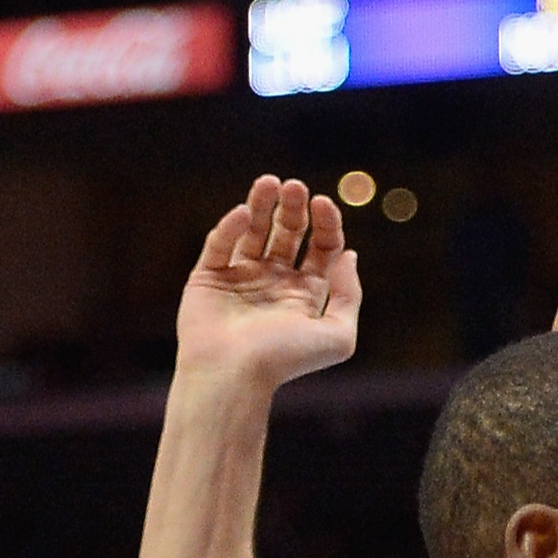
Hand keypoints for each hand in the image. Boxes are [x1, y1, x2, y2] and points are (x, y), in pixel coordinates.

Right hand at [176, 176, 362, 388]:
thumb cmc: (286, 360)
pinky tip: (242, 214)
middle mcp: (274, 283)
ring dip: (261, 205)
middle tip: (295, 187)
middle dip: (294, 209)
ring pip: (252, 232)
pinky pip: (219, 245)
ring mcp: (240, 280)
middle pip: (289, 234)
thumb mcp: (338, 334)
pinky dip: (229, 226)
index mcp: (306, 294)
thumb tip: (349, 256)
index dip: (326, 223)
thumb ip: (350, 295)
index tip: (323, 202)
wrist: (233, 376)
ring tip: (269, 182)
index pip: (322, 248)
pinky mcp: (207, 279)